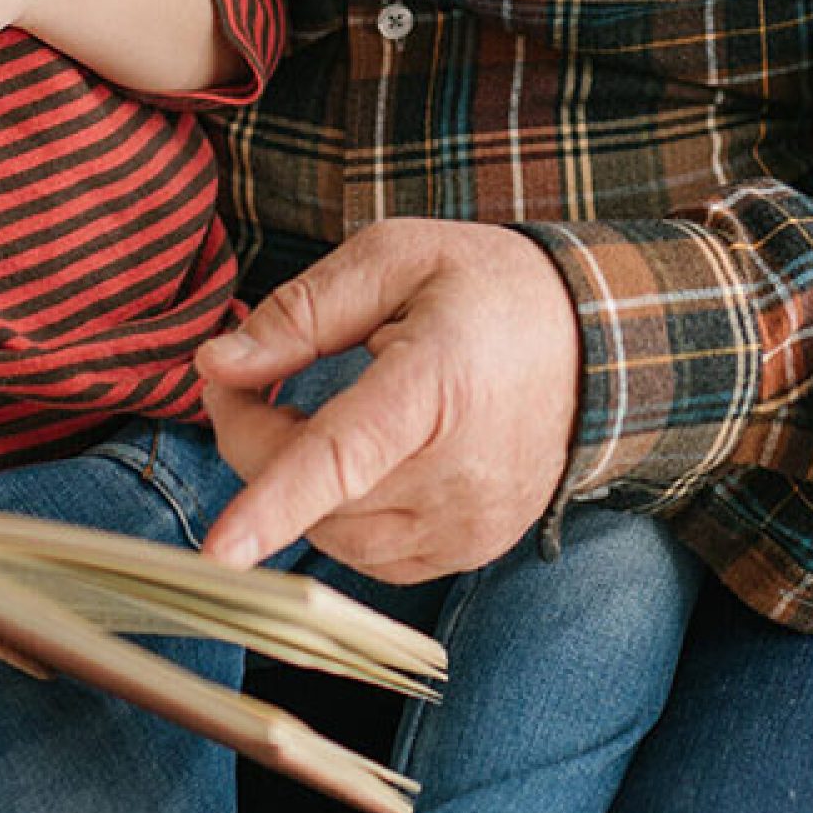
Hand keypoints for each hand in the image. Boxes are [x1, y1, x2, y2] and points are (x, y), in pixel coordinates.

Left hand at [193, 219, 581, 579]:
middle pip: (317, 495)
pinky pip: (371, 554)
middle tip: (248, 379)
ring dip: (295, 483)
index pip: (343, 455)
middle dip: (254, 440)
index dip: (275, 502)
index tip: (221, 550)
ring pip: (335, 535)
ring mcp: (470, 522)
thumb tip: (216, 364)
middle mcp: (459, 471)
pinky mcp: (471, 549)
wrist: (595, 341)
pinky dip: (341, 514)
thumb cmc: (487, 290)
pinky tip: (356, 460)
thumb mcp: (394, 259)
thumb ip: (301, 312)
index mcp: (437, 384)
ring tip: (309, 411)